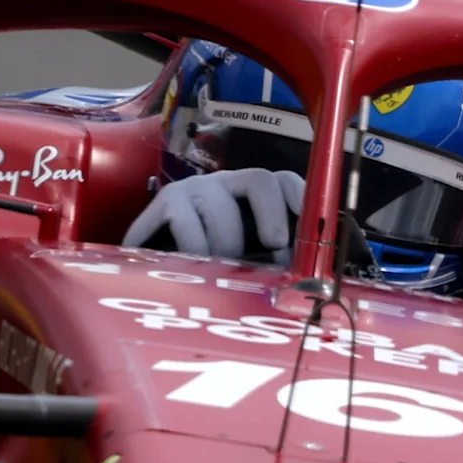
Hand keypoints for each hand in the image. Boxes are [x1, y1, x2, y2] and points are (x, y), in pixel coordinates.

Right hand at [124, 168, 303, 260]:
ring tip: (225, 273)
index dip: (300, 200)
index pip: (285, 181)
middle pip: (259, 180)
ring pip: (220, 204)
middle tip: (274, 250)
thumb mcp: (246, 262)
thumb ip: (273, 264)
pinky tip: (191, 271)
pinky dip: (193, 247)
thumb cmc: (209, 265)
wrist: (152, 266)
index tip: (309, 229)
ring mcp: (197, 189)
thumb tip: (305, 282)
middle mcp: (229, 184)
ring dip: (227, 242)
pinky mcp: (167, 201)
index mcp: (255, 196)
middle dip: (271, 216)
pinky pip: (184, 219)